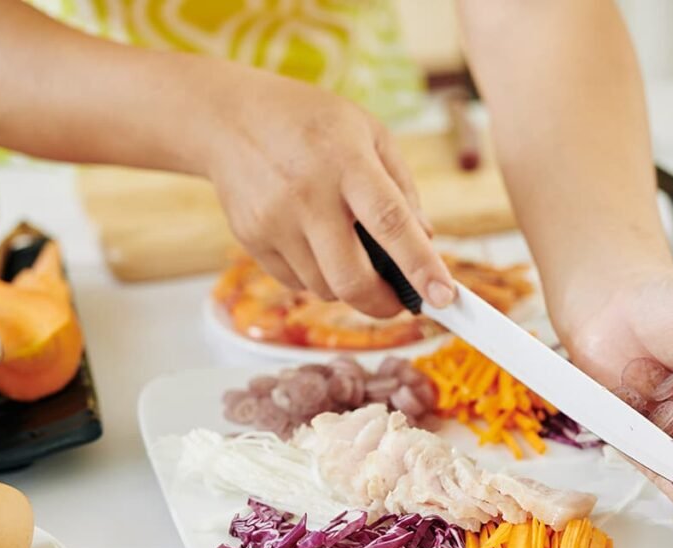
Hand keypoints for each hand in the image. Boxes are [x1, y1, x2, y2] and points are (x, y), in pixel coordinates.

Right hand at [199, 67, 454, 315]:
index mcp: (348, 163)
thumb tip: (426, 242)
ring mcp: (275, 221)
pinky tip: (314, 245)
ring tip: (350, 254)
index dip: (421, 265)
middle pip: (352, 278)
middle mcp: (308, 195)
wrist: (228, 118)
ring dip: (349, 287)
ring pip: (325, 288)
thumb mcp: (369, 133)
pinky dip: (316, 278)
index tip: (444, 297)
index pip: (391, 223)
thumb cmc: (309, 123)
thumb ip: (402, 188)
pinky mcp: (251, 240)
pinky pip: (296, 283)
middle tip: (400, 303)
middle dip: (384, 304)